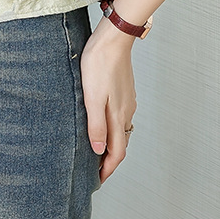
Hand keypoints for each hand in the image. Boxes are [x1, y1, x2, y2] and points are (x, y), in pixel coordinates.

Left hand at [80, 17, 136, 183]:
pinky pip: (120, 117)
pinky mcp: (124, 91)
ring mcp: (127, 101)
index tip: (97, 180)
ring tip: (96, 151)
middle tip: (95, 170)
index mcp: (118, 116)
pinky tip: (102, 124)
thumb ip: (96, 124)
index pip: (117, 152)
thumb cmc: (98, 65)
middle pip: (121, 144)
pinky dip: (112, 128)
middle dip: (109, 160)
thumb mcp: (92, 97)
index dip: (108, 169)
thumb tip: (99, 150)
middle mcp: (126, 112)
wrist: (113, 38)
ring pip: (121, 130)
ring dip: (111, 144)